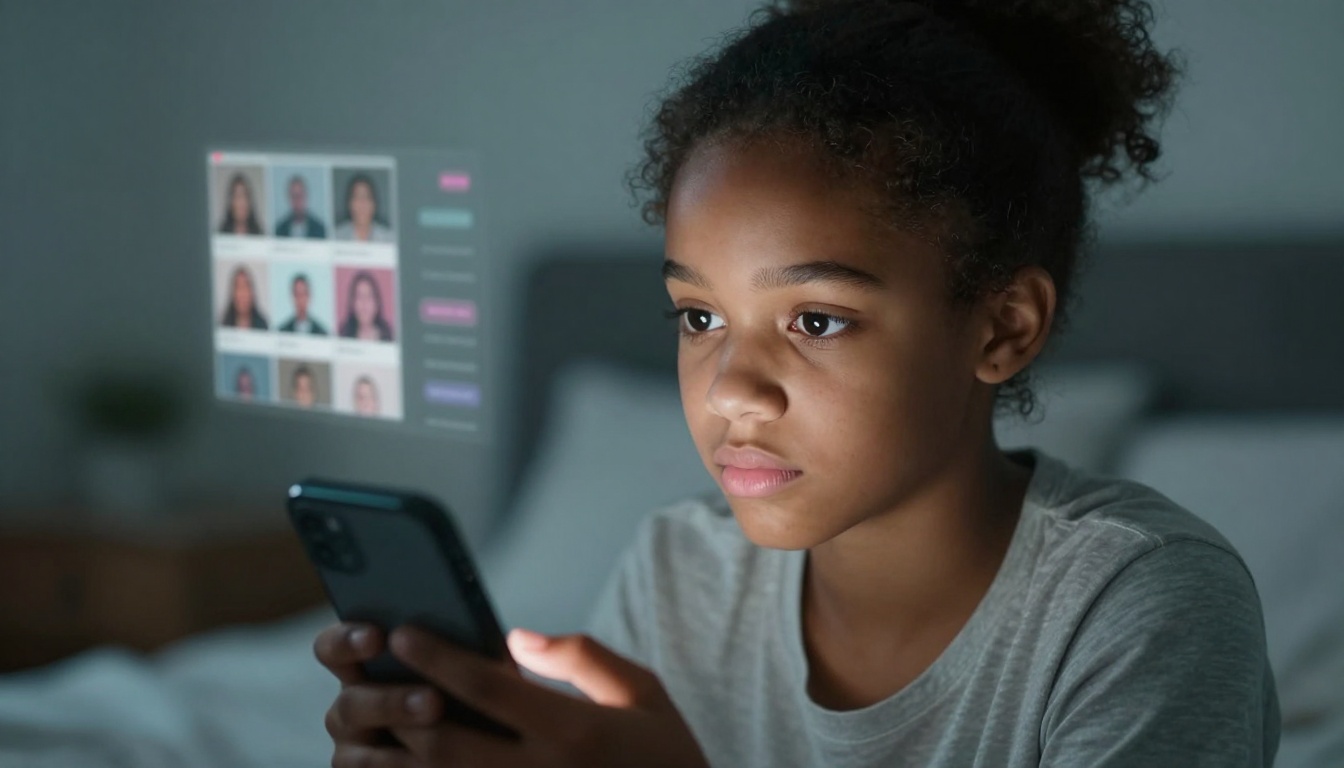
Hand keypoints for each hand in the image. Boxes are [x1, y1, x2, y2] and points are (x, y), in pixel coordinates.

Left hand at [314, 622, 709, 767]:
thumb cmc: (666, 756)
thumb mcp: (642, 693)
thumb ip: (581, 658)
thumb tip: (516, 638)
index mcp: (573, 732)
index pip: (486, 688)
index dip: (437, 657)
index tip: (403, 634)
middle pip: (444, 742)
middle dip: (400, 705)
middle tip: (375, 676)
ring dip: (400, 754)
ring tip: (377, 723)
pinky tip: (411, 759)